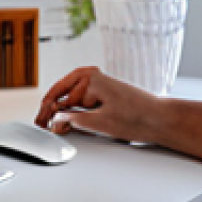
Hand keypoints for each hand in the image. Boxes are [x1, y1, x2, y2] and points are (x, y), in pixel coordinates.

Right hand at [34, 66, 159, 142]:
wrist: (161, 119)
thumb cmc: (137, 117)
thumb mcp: (100, 122)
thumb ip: (74, 120)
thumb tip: (55, 119)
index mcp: (90, 79)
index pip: (59, 96)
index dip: (47, 112)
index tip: (40, 124)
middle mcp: (93, 77)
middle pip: (62, 93)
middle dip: (51, 109)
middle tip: (42, 124)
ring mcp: (99, 83)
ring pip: (71, 96)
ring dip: (61, 109)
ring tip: (54, 124)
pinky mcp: (104, 92)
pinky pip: (82, 98)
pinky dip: (74, 108)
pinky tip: (69, 120)